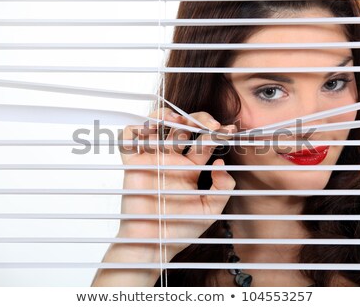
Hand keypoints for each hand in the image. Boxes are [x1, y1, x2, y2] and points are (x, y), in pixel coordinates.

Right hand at [118, 108, 236, 256]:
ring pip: (156, 125)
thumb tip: (221, 162)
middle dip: (197, 119)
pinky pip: (128, 139)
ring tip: (178, 121)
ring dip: (166, 116)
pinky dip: (135, 129)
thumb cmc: (181, 228)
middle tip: (209, 124)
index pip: (205, 142)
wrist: (153, 243)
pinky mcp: (133, 164)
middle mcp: (172, 159)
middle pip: (183, 128)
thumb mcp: (210, 209)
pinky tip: (149, 131)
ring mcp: (152, 159)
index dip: (218, 133)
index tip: (230, 130)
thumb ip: (222, 188)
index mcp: (192, 167)